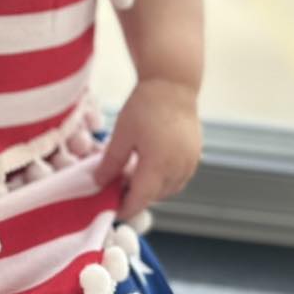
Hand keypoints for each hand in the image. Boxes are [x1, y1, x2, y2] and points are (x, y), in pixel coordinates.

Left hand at [93, 80, 201, 224]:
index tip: (111, 209)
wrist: (173, 84)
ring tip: (131, 174)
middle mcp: (178, 168)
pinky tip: (150, 166)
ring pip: (168, 190)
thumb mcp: (121, 134)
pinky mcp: (195, 155)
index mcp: (158, 165)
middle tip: (116, 187)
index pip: (140, 200)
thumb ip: (110, 162)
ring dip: (150, 189)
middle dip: (135, 197)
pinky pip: (179, 178)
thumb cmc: (145, 105)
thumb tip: (99, 183)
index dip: (124, 208)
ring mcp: (190, 163)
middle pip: (154, 197)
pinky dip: (164, 180)